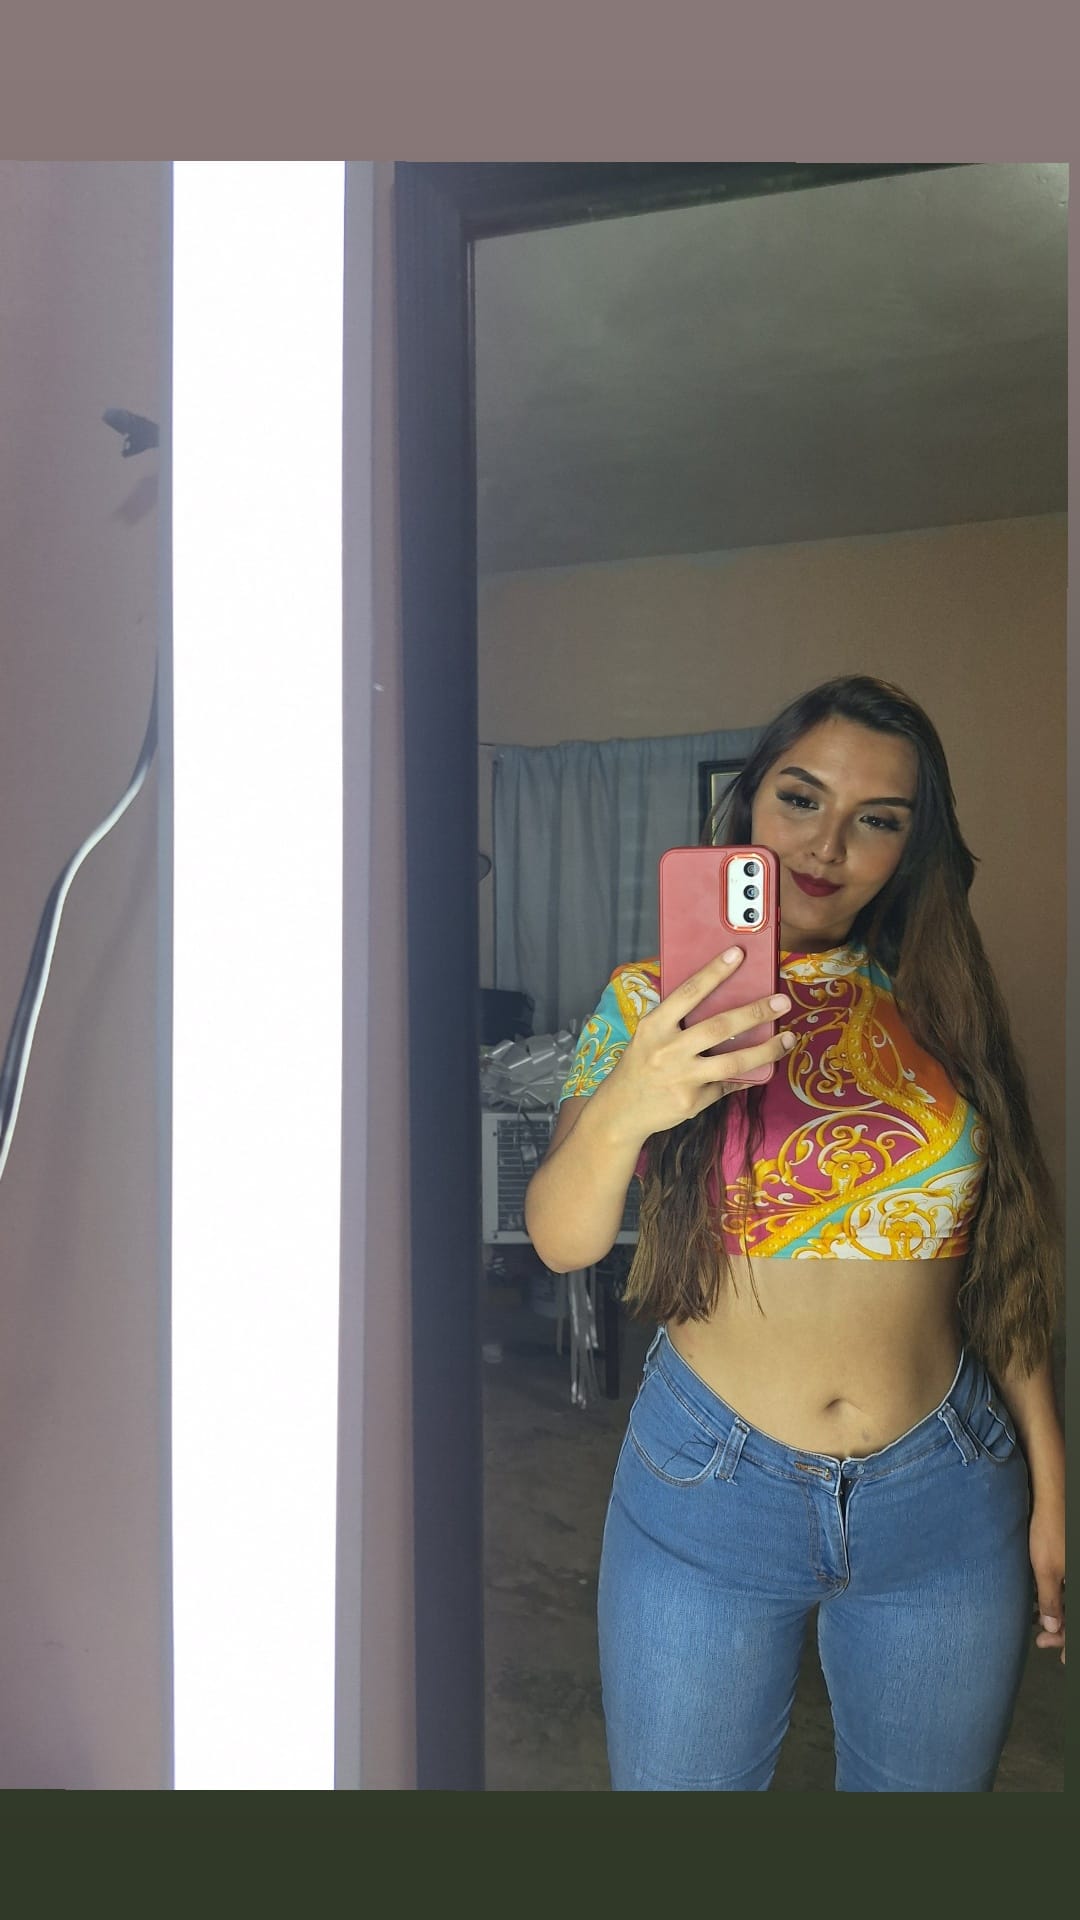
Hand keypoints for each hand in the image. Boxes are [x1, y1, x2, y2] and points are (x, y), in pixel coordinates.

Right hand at [608, 946, 794, 1140]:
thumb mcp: (649, 1035)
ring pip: (733, 1062)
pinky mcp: (692, 1102)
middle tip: (782, 1001)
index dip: (714, 972)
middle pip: (719, 1027)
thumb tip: (722, 1000)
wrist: (620, 1110)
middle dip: (756, 1011)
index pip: (688, 993)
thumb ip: (677, 1020)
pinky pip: (727, 1085)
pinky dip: (745, 1076)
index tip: (738, 954)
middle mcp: (667, 1050)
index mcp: (655, 1026)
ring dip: (766, 1049)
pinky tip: (762, 1067)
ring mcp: (681, 1078)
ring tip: (789, 1038)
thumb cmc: (641, 1063)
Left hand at [1030, 1497, 1064, 1665]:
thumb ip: (1053, 1601)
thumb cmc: (1051, 1532)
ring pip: (1072, 1603)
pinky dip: (1060, 1601)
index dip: (1070, 1643)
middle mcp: (1077, 1578)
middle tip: (1043, 1643)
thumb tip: (1053, 1629)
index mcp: (1078, 1583)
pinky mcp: (1070, 1564)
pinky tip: (1045, 1606)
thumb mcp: (1047, 1569)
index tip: (1063, 1659)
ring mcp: (1074, 1571)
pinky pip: (1068, 1589)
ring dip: (1061, 1618)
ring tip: (1041, 1630)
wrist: (1054, 1497)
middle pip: (1075, 1615)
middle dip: (1064, 1633)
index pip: (1077, 1625)